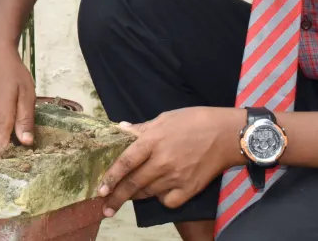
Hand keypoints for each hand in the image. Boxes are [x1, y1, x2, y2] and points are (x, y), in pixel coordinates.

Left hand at [98, 107, 245, 217]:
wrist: (227, 134)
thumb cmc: (194, 121)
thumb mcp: (164, 118)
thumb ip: (141, 128)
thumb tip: (121, 129)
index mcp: (153, 141)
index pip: (126, 162)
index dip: (111, 177)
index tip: (100, 189)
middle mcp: (162, 162)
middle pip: (134, 183)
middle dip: (116, 197)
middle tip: (105, 207)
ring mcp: (177, 177)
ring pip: (148, 193)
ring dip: (134, 197)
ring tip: (124, 198)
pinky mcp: (190, 188)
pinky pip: (168, 201)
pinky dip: (160, 199)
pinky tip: (157, 192)